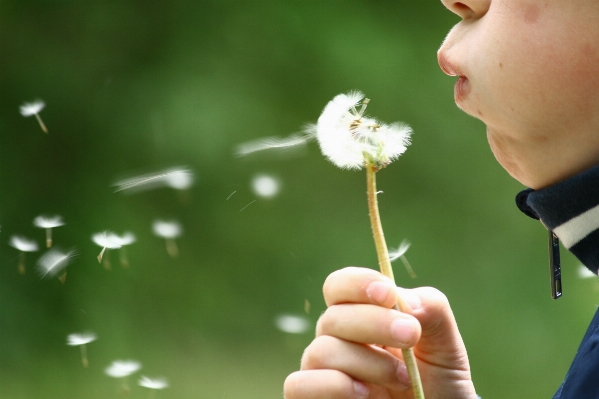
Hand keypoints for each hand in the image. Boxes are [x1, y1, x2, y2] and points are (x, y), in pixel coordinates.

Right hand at [284, 267, 477, 398]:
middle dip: (374, 323)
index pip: (339, 286)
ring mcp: (323, 372)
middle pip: (332, 317)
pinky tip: (366, 395)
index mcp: (361, 316)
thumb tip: (403, 298)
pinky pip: (299, 384)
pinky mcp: (314, 398)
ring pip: (321, 351)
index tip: (389, 295)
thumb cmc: (436, 381)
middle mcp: (337, 341)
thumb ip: (432, 310)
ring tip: (402, 379)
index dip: (358, 284)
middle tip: (410, 336)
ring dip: (367, 362)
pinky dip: (333, 386)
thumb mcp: (445, 343)